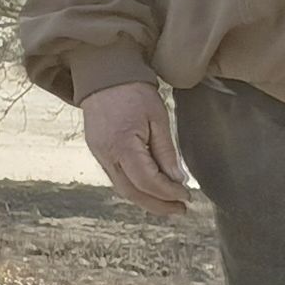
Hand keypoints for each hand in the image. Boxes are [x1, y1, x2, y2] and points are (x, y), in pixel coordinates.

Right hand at [82, 82, 191, 214]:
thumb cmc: (133, 91)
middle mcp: (106, 154)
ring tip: (169, 204)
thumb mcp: (158, 118)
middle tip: (181, 209)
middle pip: (133, 193)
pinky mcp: (98, 152)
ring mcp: (99, 155)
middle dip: (159, 206)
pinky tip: (152, 190)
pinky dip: (136, 189)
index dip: (168, 193)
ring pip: (123, 190)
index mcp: (122, 144)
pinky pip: (117, 179)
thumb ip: (167, 152)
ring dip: (147, 201)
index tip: (186, 196)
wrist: (104, 74)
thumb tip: (178, 180)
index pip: (148, 182)